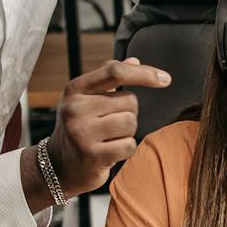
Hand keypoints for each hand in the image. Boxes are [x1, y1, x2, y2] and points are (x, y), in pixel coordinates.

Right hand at [44, 57, 170, 197]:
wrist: (60, 165)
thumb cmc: (79, 127)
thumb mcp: (86, 99)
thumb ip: (109, 79)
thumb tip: (134, 61)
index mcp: (75, 89)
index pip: (114, 72)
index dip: (144, 73)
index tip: (166, 79)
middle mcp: (75, 109)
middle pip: (129, 101)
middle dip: (128, 113)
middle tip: (109, 125)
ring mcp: (82, 133)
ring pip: (131, 123)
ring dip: (127, 132)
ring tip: (108, 138)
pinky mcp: (92, 156)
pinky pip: (129, 145)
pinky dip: (125, 149)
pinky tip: (109, 151)